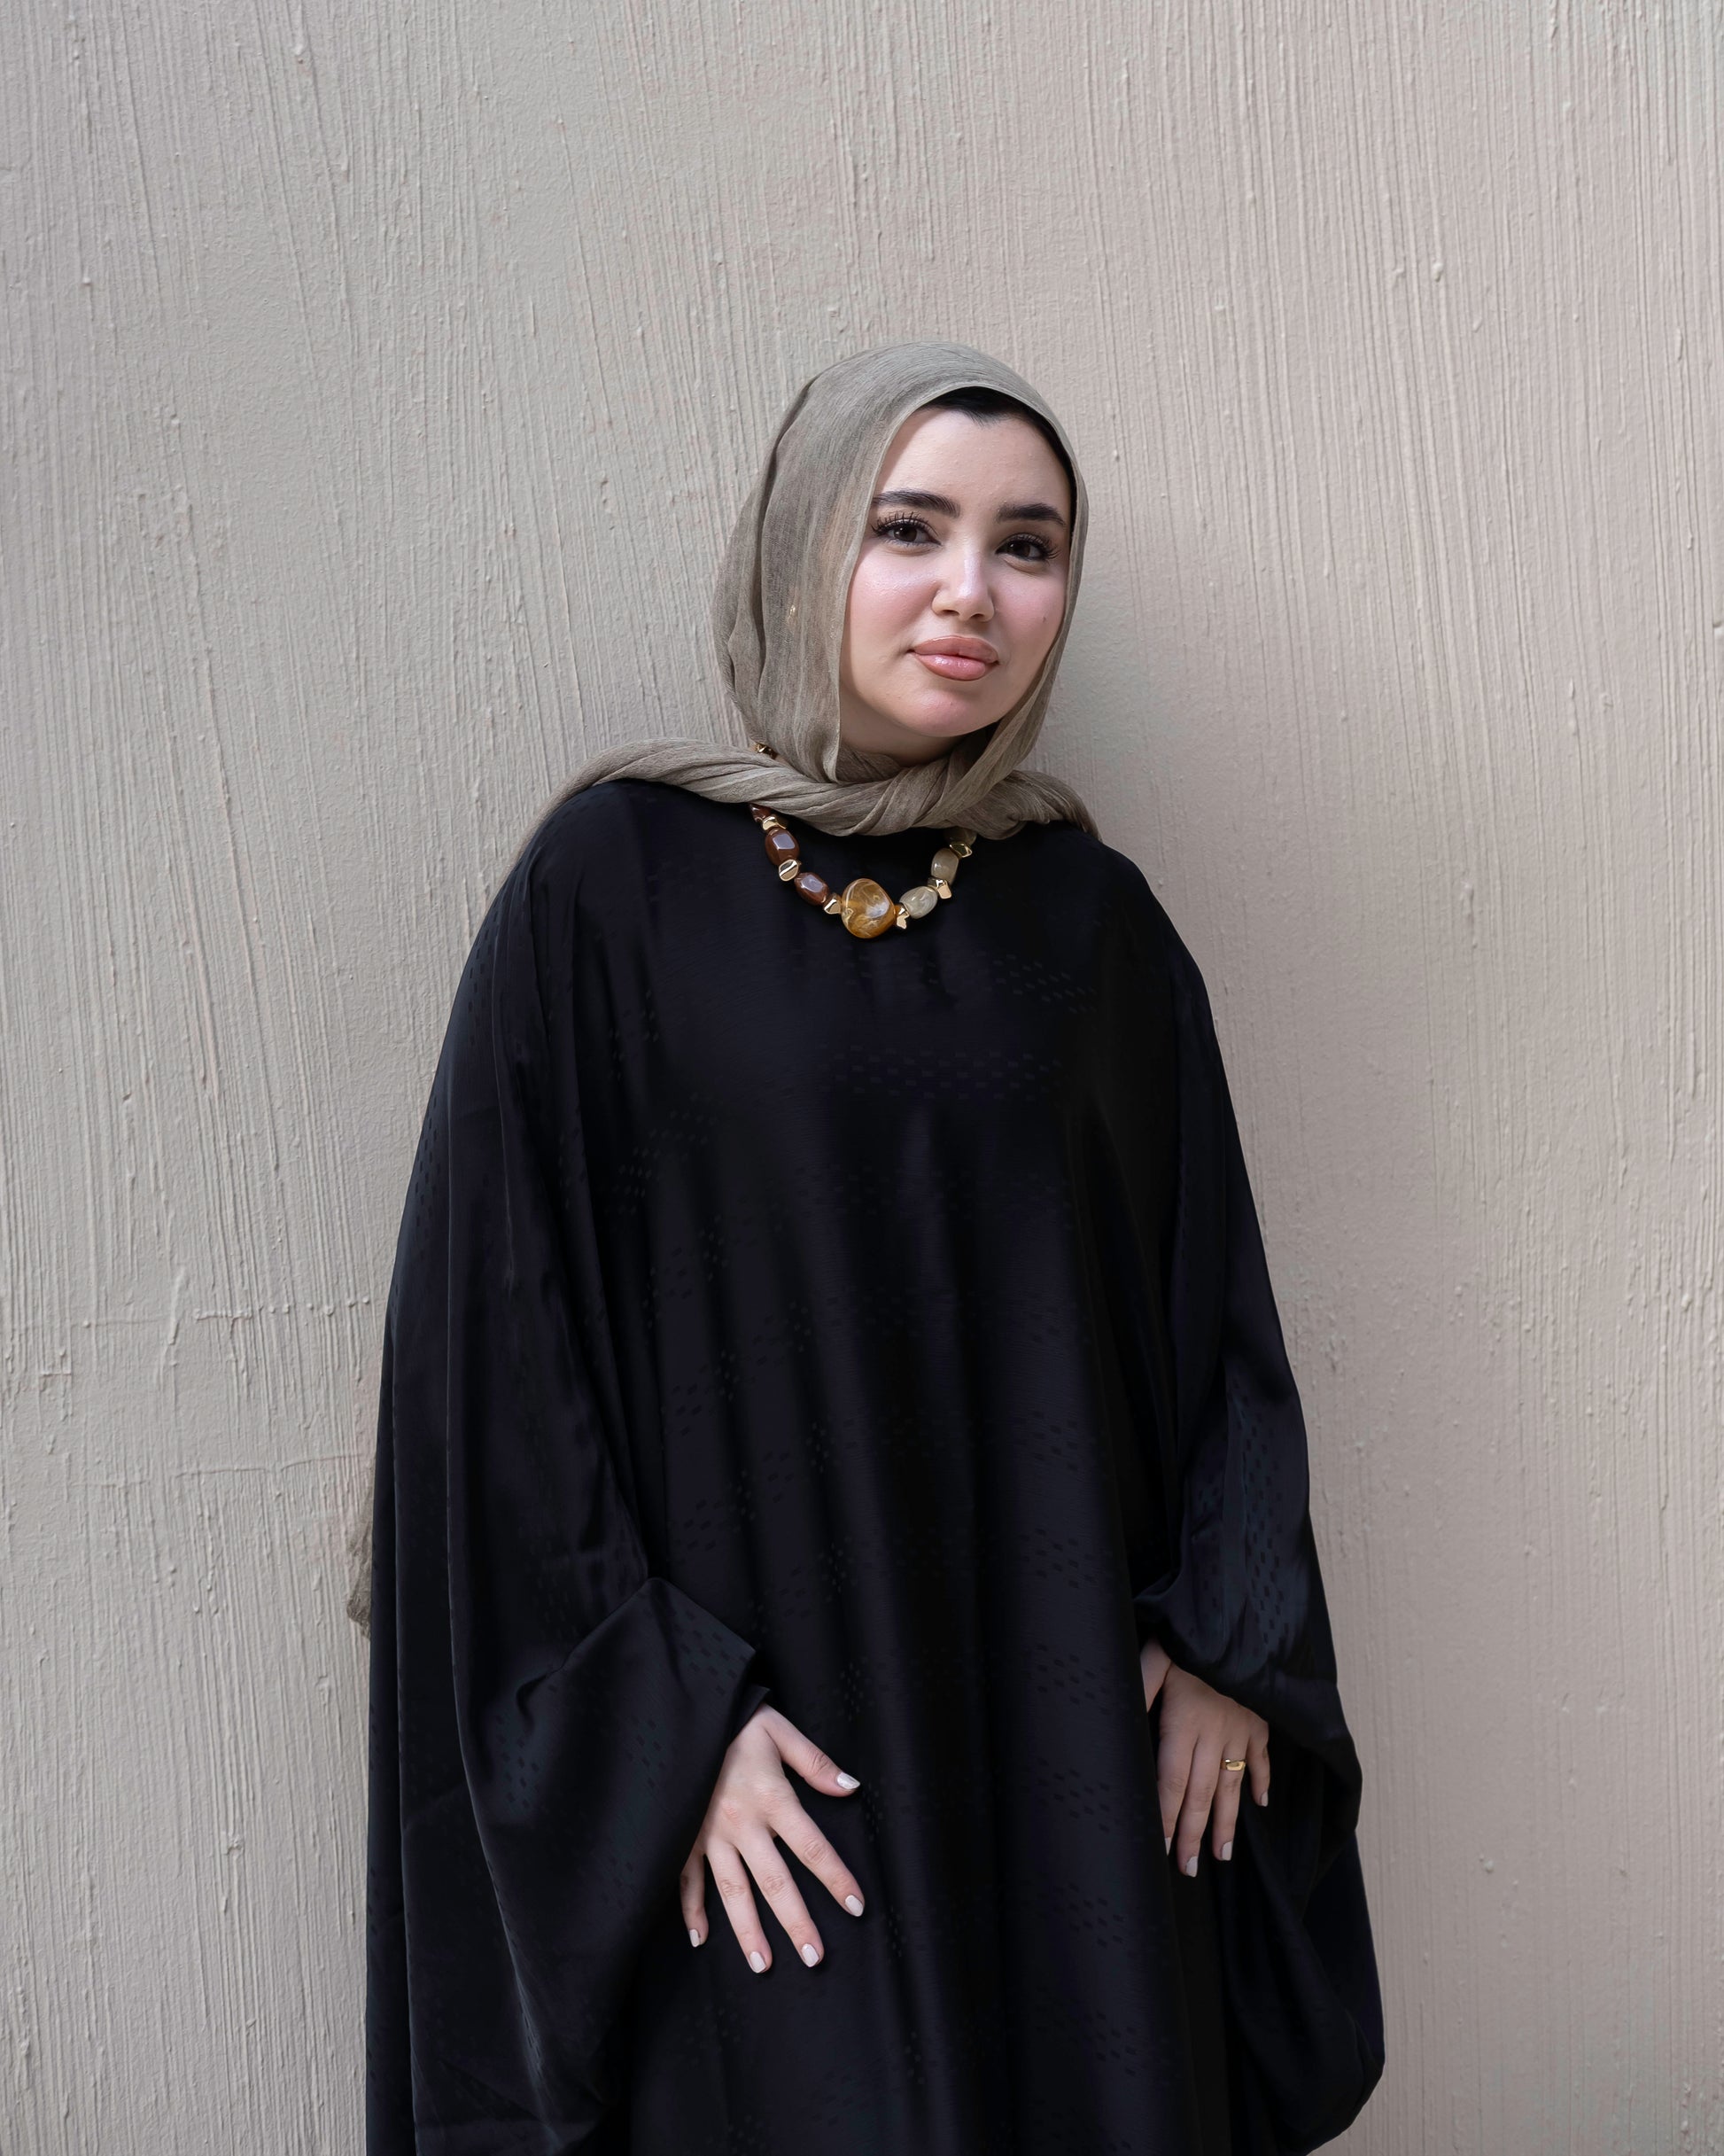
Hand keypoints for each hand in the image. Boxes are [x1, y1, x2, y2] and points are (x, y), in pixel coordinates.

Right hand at [681, 1704, 865, 1971]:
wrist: (681, 1710)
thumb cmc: (735, 1719)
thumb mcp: (779, 1730)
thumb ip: (815, 1762)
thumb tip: (850, 1787)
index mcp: (770, 1796)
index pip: (812, 1846)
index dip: (836, 1878)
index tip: (856, 1907)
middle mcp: (740, 1822)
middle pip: (775, 1881)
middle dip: (796, 1921)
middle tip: (814, 1958)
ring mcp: (708, 1833)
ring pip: (732, 1890)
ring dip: (748, 1930)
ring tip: (764, 1965)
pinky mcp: (682, 1835)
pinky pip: (686, 1879)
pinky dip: (691, 1910)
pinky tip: (700, 1938)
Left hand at [1139, 1638, 1270, 1874]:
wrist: (1239, 1616)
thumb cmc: (1189, 1635)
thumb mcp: (1154, 1656)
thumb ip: (1138, 1689)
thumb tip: (1119, 1721)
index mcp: (1183, 1721)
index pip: (1172, 1780)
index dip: (1166, 1816)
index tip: (1162, 1847)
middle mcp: (1214, 1732)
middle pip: (1202, 1792)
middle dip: (1195, 1833)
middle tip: (1190, 1869)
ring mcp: (1241, 1727)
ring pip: (1233, 1783)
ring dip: (1227, 1821)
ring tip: (1222, 1856)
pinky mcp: (1261, 1718)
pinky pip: (1262, 1755)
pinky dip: (1262, 1780)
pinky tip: (1260, 1805)